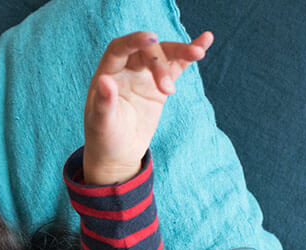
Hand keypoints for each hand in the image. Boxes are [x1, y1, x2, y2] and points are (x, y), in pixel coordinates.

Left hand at [83, 30, 212, 184]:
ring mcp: (144, 75)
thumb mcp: (102, 125)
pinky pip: (176, 65)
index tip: (151, 38)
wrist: (118, 155)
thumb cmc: (104, 140)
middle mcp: (125, 70)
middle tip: (169, 91)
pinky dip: (188, 55)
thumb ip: (104, 104)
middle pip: (145, 51)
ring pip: (163, 55)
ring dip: (181, 51)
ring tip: (199, 53)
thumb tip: (105, 80)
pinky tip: (204, 43)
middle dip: (159, 62)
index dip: (134, 41)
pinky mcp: (159, 85)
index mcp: (107, 74)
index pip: (119, 49)